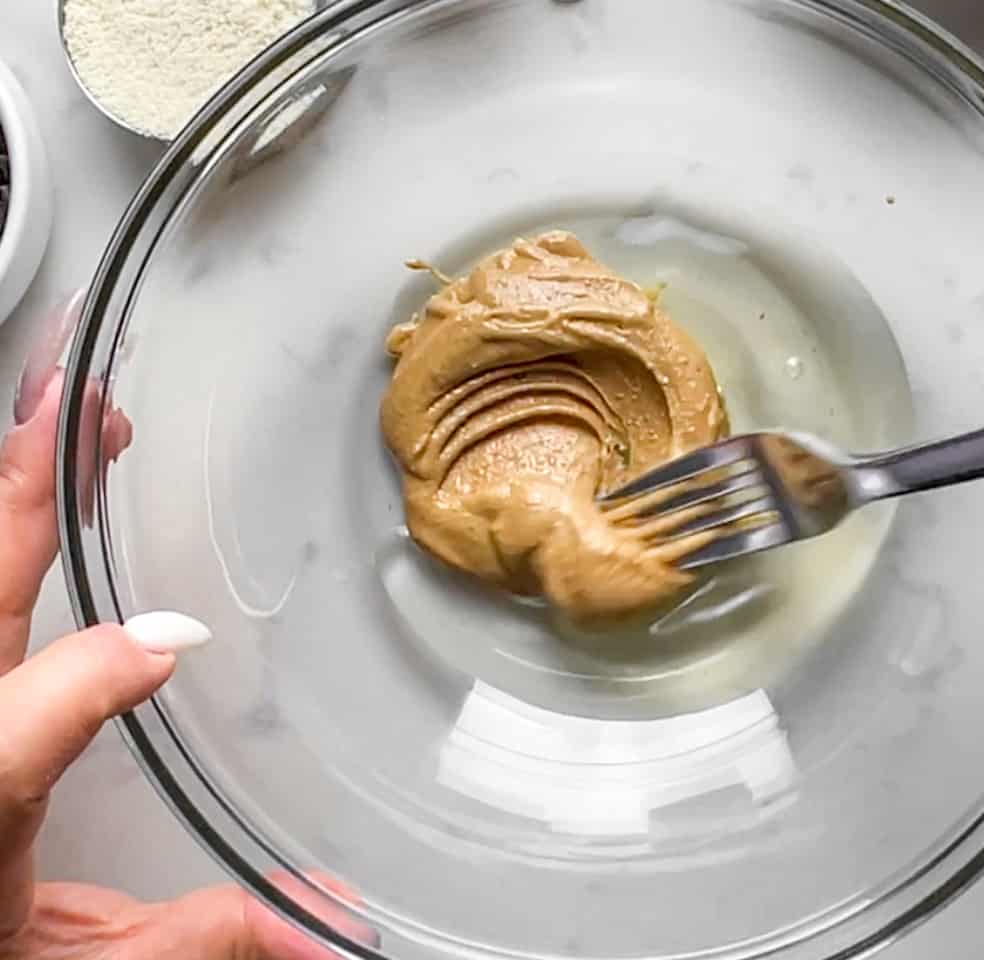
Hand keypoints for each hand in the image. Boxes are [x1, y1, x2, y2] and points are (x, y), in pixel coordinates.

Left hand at [0, 334, 349, 956]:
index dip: (95, 672)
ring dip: (15, 486)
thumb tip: (327, 922)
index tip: (173, 638)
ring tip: (62, 414)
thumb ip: (201, 933)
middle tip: (79, 397)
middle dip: (27, 484)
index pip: (25, 720)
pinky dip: (11, 525)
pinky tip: (35, 496)